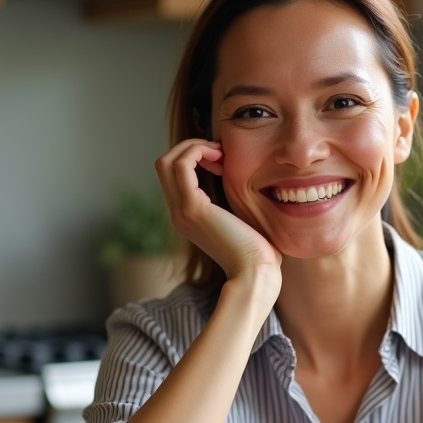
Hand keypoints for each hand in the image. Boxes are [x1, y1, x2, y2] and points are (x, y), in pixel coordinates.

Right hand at [154, 139, 281, 293]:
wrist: (255, 274)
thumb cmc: (257, 253)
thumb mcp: (241, 222)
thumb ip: (233, 205)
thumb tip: (243, 185)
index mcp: (188, 217)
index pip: (174, 176)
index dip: (194, 158)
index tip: (222, 160)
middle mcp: (178, 213)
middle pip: (164, 165)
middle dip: (190, 148)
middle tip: (219, 151)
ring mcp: (182, 211)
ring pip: (167, 161)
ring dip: (193, 147)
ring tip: (219, 153)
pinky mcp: (192, 208)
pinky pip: (182, 165)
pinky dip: (197, 152)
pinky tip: (220, 158)